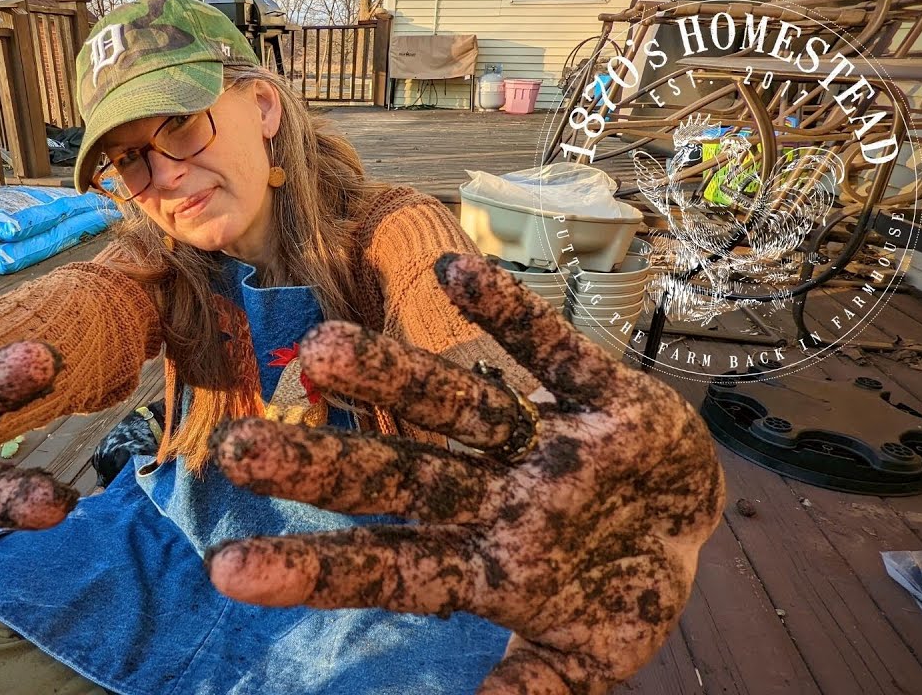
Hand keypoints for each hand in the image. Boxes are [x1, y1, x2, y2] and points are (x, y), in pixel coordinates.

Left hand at [206, 253, 725, 693]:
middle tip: (236, 452)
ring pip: (458, 404)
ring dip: (397, 378)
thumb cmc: (621, 587)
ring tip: (325, 350)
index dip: (316, 569)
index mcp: (486, 561)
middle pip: (401, 476)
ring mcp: (542, 440)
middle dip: (325, 467)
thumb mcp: (590, 655)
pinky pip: (553, 350)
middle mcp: (495, 493)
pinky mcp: (599, 394)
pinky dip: (514, 314)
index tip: (229, 569)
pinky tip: (458, 269)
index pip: (389, 566)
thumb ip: (537, 688)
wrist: (691, 523)